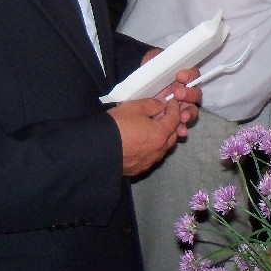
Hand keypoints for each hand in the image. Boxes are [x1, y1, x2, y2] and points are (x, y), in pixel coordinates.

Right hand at [108, 57, 202, 176]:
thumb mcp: (134, 107)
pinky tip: (143, 143)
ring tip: (153, 129)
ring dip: (163, 138)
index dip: (174, 108)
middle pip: (173, 136)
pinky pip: (152, 157)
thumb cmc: (116, 125)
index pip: (175, 119)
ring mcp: (149, 162)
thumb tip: (162, 106)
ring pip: (163, 148)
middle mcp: (159, 151)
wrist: (95, 149)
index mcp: (161, 134)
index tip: (170, 101)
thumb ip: (152, 105)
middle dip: (171, 124)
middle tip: (163, 115)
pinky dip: (152, 148)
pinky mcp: (139, 169)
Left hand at [140, 51, 202, 134]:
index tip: (179, 76)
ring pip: (192, 111)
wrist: (134, 93)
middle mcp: (184, 93)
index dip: (190, 75)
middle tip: (178, 94)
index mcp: (182, 79)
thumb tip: (161, 55)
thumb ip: (156, 57)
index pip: (194, 75)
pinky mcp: (174, 121)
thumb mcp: (150, 63)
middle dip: (189, 94)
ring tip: (182, 117)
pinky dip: (182, 129)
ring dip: (189, 113)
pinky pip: (182, 126)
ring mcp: (180, 108)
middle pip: (196, 95)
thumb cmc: (145, 77)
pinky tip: (180, 132)